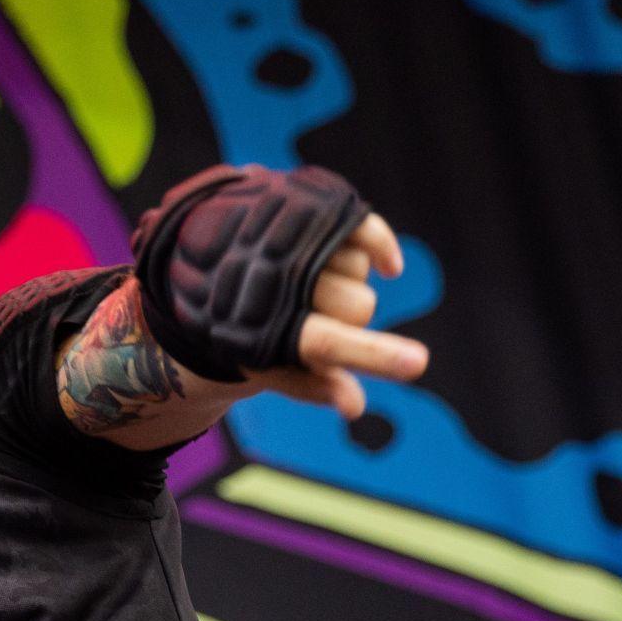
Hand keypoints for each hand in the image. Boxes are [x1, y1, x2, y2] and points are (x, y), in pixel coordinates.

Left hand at [245, 213, 428, 418]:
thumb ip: (311, 385)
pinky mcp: (308, 212)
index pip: (328, 342)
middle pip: (360, 307)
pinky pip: (366, 229)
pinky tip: (388, 266)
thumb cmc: (243, 322)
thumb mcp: (263, 358)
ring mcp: (294, 240)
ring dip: (345, 279)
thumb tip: (355, 408)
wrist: (203, 261)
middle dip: (349, 317)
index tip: (418, 364)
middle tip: (317, 312)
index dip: (374, 356)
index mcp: (264, 325)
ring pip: (359, 267)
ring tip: (307, 277)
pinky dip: (381, 247)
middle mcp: (278, 278)